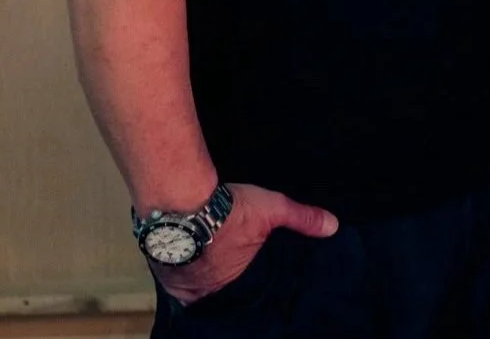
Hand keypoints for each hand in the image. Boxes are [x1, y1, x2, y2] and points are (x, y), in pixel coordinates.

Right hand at [151, 183, 336, 305]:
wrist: (178, 198)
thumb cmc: (227, 208)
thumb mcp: (273, 210)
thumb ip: (302, 219)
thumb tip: (333, 226)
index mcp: (230, 282)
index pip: (241, 291)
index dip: (244, 281)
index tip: (246, 274)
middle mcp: (200, 289)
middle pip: (214, 288)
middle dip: (220, 278)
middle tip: (226, 264)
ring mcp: (176, 279)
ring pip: (190, 282)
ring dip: (198, 272)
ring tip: (207, 259)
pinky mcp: (156, 265)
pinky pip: (169, 273)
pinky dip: (178, 265)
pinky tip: (184, 255)